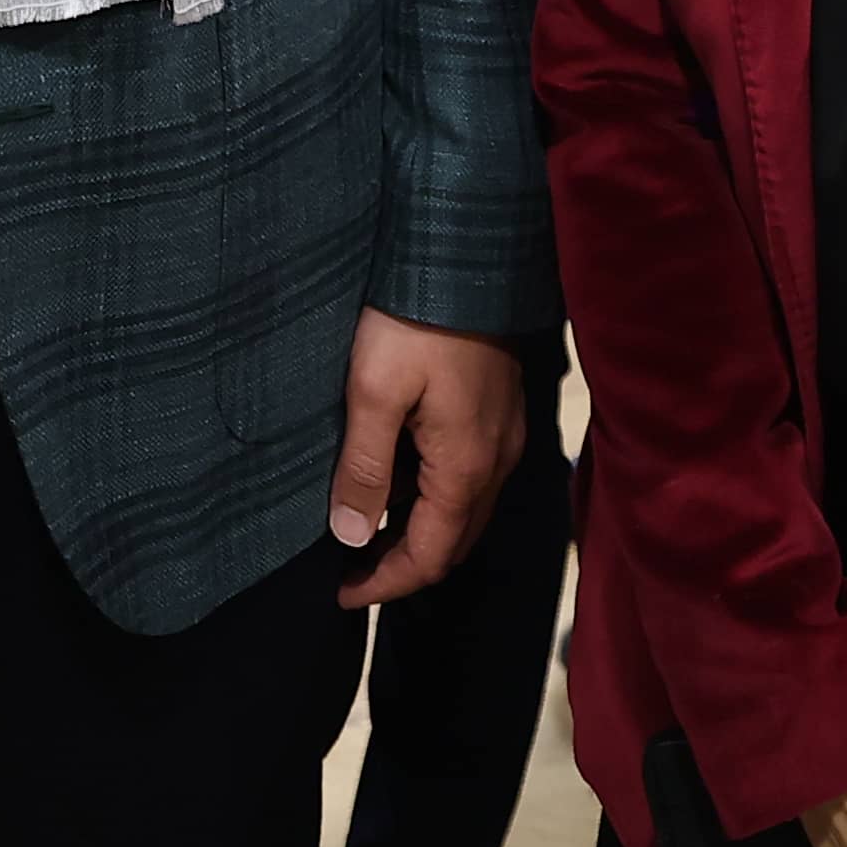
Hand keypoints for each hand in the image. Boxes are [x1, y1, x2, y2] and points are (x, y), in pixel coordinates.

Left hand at [326, 311, 526, 608]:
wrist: (465, 252)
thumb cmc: (415, 319)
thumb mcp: (373, 392)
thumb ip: (365, 468)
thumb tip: (350, 536)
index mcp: (466, 468)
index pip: (431, 556)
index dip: (386, 584)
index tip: (341, 593)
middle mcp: (496, 461)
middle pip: (455, 541)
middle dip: (405, 564)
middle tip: (351, 570)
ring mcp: (504, 435)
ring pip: (465, 509)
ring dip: (421, 529)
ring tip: (366, 526)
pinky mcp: (500, 410)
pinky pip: (470, 475)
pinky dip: (435, 495)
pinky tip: (399, 475)